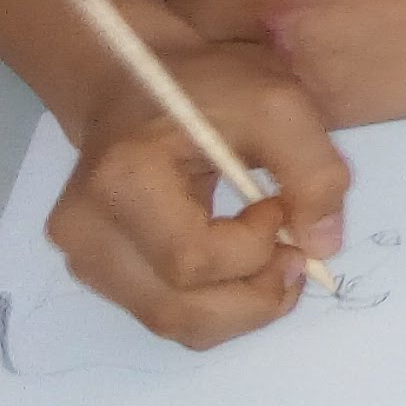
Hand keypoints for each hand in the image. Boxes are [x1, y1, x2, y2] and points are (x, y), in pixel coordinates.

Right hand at [49, 41, 348, 349]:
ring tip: (274, 262)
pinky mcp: (96, 271)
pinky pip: (165, 314)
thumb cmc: (208, 87)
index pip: (193, 260)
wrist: (141, 80)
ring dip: (240, 308)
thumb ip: (313, 172)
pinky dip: (216, 304)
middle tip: (295, 258)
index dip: (254, 249)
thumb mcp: (279, 105)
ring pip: (173, 325)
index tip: (277, 207)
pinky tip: (241, 265)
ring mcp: (83, 257)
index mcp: (121, 182)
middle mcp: (85, 231)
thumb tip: (321, 249)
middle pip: (178, 312)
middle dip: (255, 297)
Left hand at [170, 0, 405, 126]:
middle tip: (230, 32)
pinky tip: (283, 97)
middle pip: (185, 18)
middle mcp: (271, 9)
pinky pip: (257, 107)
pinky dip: (262, 103)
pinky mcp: (314, 109)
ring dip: (222, 68)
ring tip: (248, 70)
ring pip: (211, 72)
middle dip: (200, 24)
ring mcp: (288, 64)